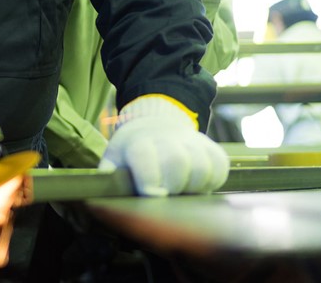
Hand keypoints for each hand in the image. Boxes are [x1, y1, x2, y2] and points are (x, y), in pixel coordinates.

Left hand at [99, 95, 227, 195]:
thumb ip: (109, 176)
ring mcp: (192, 141)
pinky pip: (220, 167)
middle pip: (177, 161)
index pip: (144, 156)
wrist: (156, 126)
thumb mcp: (115, 160)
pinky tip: (198, 184)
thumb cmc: (133, 152)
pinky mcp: (212, 148)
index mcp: (138, 142)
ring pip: (202, 165)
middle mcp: (167, 138)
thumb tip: (100, 193)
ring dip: (193, 185)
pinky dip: (212, 180)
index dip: (148, 177)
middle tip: (167, 194)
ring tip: (182, 190)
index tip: (152, 194)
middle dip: (173, 185)